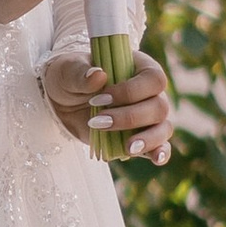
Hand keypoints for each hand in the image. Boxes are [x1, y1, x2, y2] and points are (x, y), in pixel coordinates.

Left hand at [43, 50, 173, 162]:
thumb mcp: (68, 70)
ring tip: (127, 148)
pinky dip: (160, 152)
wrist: (62, 102)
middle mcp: (150, 92)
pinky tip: (156, 158)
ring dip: (147, 139)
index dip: (130, 91)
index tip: (99, 99)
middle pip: (159, 106)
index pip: (152, 79)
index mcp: (139, 68)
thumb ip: (81, 73)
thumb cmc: (70, 78)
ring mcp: (148, 117)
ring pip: (163, 128)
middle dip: (129, 117)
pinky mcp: (140, 137)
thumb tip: (98, 75)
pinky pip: (160, 146)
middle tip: (97, 122)